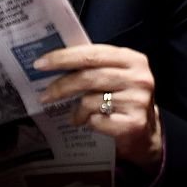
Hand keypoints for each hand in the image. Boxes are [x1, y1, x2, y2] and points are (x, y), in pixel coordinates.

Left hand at [36, 44, 162, 170]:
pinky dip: (89, 122)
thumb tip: (51, 61)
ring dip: (76, 110)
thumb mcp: (113, 74)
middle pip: (87, 77)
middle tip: (44, 95)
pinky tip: (92, 123)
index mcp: (131, 58)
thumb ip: (91, 64)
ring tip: (75, 115)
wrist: (146, 133)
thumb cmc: (122, 97)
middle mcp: (139, 77)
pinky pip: (97, 121)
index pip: (90, 53)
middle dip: (61, 86)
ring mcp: (138, 101)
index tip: (40, 64)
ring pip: (90, 101)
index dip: (62, 58)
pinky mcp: (134, 124)